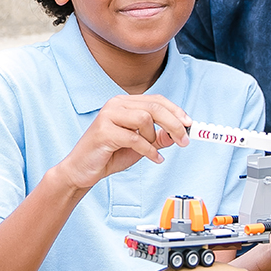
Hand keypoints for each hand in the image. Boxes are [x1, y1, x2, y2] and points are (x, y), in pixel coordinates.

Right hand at [52, 94, 190, 191]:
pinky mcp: (103, 131)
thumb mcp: (140, 146)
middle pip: (154, 106)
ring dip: (154, 138)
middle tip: (184, 140)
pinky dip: (149, 150)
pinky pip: (134, 138)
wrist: (81, 170)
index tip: (189, 124)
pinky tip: (154, 159)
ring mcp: (108, 115)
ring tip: (153, 151)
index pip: (156, 100)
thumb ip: (157, 138)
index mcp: (124, 103)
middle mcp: (116, 104)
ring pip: (145, 118)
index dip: (176, 111)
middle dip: (174, 124)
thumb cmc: (108, 155)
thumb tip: (177, 133)